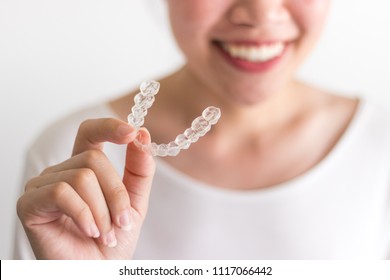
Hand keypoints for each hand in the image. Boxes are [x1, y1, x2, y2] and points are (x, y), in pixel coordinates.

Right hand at [17, 118, 155, 258]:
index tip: (132, 133)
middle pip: (94, 159)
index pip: (90, 133)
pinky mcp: (29, 204)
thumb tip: (142, 135)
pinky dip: (84, 215)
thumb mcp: (134, 202)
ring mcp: (42, 186)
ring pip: (81, 177)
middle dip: (116, 194)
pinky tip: (89, 232)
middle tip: (122, 223)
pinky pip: (62, 193)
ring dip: (102, 211)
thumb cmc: (112, 240)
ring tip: (105, 233)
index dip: (109, 127)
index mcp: (84, 168)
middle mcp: (61, 171)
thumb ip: (139, 170)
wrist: (96, 273)